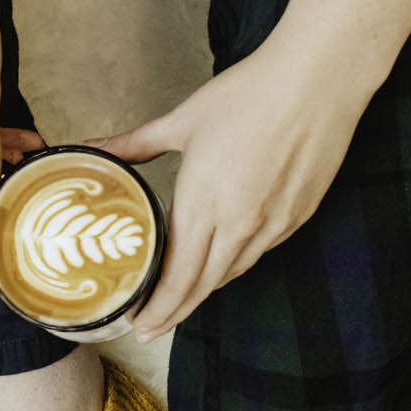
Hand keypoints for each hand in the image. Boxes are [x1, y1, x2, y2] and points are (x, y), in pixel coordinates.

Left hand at [85, 40, 371, 340]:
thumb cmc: (249, 94)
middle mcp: (238, 223)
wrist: (317, 81)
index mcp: (203, 202)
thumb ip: (133, 145)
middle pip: (201, 287)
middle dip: (173, 313)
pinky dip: (235, 264)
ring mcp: (271, 225)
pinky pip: (259, 253)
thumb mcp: (182, 121)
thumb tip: (93, 148)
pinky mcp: (296, 218)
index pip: (176, 275)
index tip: (139, 323)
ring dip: (204, 291)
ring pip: (231, 274)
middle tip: (151, 330)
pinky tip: (221, 264)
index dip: (156, 306)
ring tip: (180, 303)